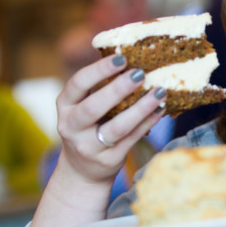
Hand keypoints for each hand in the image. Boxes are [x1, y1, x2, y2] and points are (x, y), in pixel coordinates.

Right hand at [55, 55, 166, 184]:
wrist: (82, 170)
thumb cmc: (90, 126)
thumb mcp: (85, 105)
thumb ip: (101, 86)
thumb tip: (136, 56)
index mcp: (65, 106)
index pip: (77, 84)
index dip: (99, 70)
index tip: (121, 57)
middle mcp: (71, 127)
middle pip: (93, 107)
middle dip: (118, 89)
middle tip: (140, 73)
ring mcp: (88, 147)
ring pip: (116, 127)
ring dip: (140, 108)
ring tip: (159, 92)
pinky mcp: (107, 160)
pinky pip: (131, 139)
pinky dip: (148, 123)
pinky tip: (160, 110)